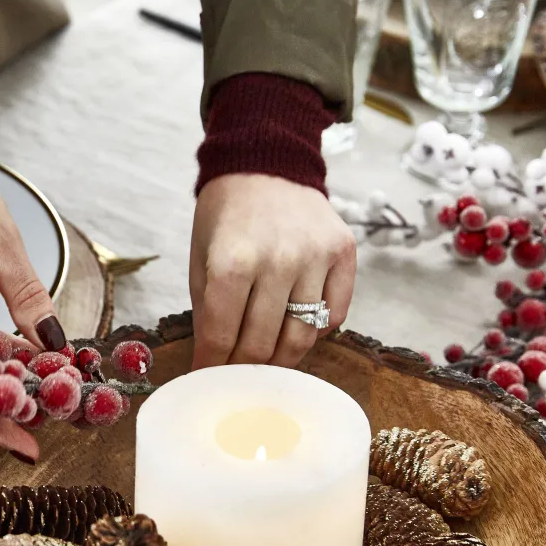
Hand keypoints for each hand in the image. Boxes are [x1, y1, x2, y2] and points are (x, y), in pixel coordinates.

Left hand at [189, 174, 355, 368]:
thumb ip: (207, 311)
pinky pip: (334, 316)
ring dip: (280, 359)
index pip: (222, 336)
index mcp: (232, 261)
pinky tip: (296, 327)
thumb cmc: (226, 216)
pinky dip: (316, 332)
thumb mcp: (201, 259)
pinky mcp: (343, 253)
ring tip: (266, 362)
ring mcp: (315, 257)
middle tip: (235, 375)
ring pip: (301, 337)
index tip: (206, 380)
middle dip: (243, 368)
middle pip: (262, 344)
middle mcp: (278, 259)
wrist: (265, 165)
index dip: (211, 365)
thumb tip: (212, 362)